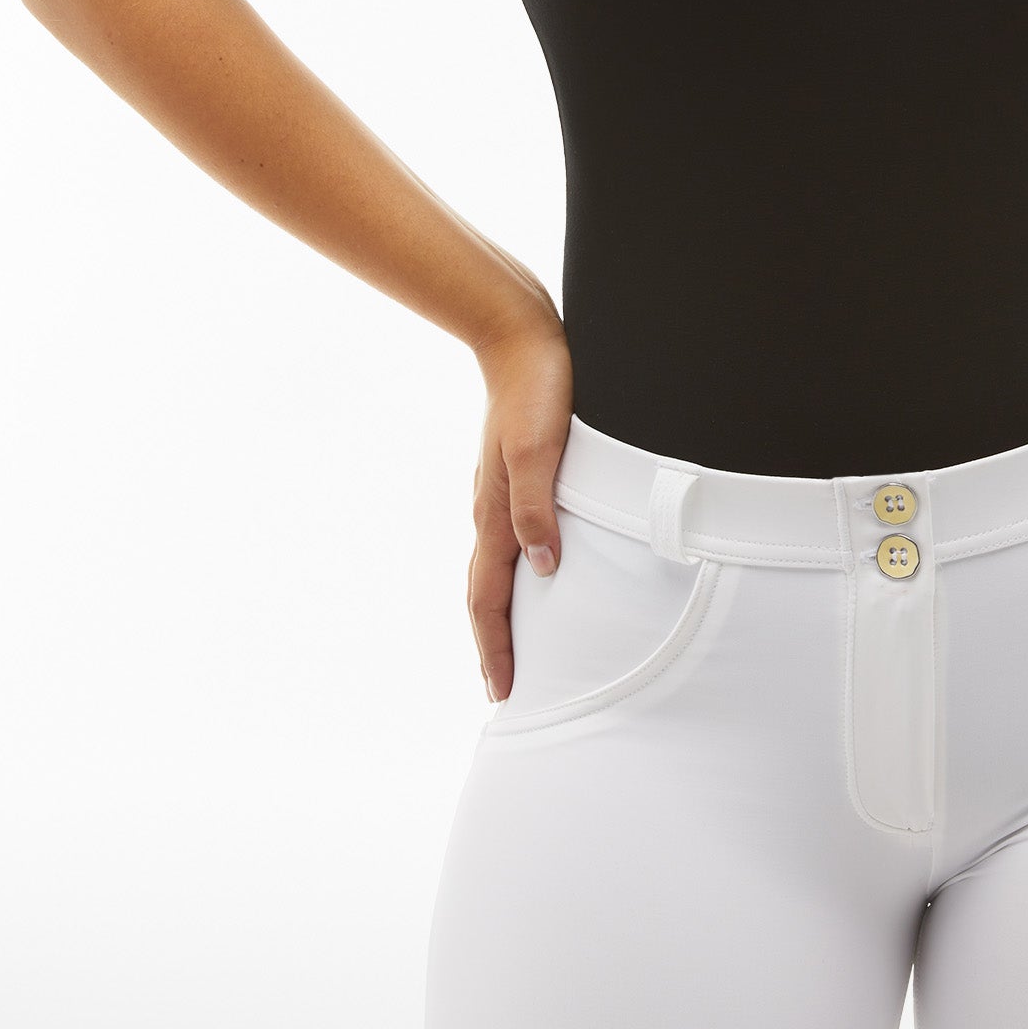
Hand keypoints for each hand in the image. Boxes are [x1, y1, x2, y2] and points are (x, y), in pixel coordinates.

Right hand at [466, 303, 573, 702]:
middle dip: (491, 644)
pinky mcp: (510, 477)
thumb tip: (544, 567)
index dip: (495, 647)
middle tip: (501, 688)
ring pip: (492, 569)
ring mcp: (497, 494)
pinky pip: (505, 541)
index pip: (490, 597)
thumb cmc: (536, 390)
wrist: (519, 337)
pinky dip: (509, 575)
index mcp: (494, 512)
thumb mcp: (541, 449)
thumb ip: (538, 508)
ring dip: (499, 613)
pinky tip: (527, 574)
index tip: (501, 691)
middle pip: (484, 593)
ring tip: (509, 646)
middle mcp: (490, 510)